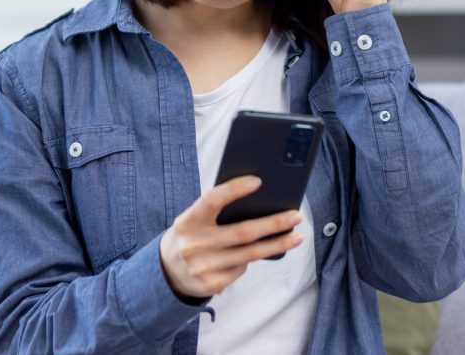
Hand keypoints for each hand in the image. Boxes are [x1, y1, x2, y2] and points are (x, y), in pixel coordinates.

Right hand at [158, 176, 303, 300]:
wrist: (167, 271)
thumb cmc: (191, 235)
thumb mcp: (194, 219)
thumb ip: (216, 211)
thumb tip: (257, 201)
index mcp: (188, 220)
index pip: (212, 200)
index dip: (234, 189)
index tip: (258, 181)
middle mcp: (194, 244)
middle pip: (242, 232)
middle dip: (273, 224)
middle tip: (295, 216)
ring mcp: (203, 266)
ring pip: (249, 254)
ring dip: (277, 245)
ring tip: (297, 236)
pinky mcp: (212, 283)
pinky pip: (241, 269)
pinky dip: (252, 259)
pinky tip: (261, 252)